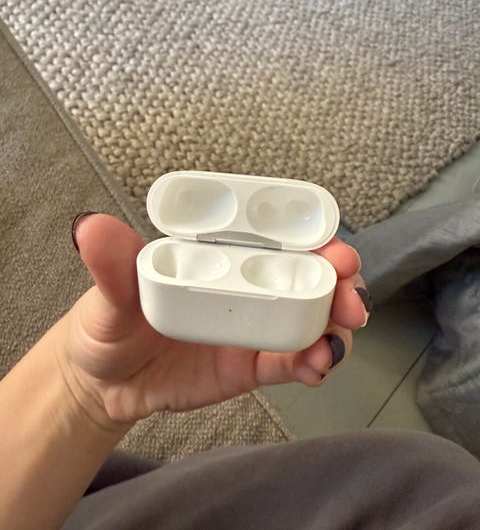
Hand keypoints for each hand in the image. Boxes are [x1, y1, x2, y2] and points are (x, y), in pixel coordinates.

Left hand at [59, 214, 369, 428]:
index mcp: (219, 255)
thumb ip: (111, 266)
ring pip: (311, 318)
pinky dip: (313, 362)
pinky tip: (316, 368)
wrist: (104, 384)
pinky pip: (293, 361)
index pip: (273, 236)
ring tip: (334, 342)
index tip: (333, 248)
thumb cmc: (107, 324)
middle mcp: (246, 284)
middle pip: (307, 275)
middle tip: (350, 297)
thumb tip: (91, 227)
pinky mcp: (253, 365)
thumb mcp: (108, 295)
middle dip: (340, 282)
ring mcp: (254, 326)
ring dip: (335, 325)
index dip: (311, 237)